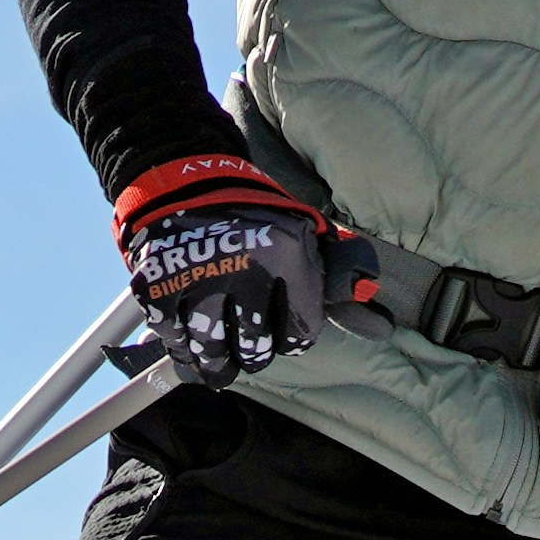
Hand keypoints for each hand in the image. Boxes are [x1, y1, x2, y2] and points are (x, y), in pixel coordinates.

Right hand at [110, 154, 348, 380]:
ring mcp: (198, 279)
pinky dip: (181, 342)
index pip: (299, 333)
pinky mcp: (157, 286)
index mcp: (288, 255)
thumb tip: (382, 329)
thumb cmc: (256, 216)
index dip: (293, 336)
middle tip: (248, 339)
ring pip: (212, 353)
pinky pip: (174, 338)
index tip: (283, 324)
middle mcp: (245, 268)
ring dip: (217, 358)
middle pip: (255, 350)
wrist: (186, 180)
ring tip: (219, 349)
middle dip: (254, 350)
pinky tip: (190, 327)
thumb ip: (339, 282)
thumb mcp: (306, 236)